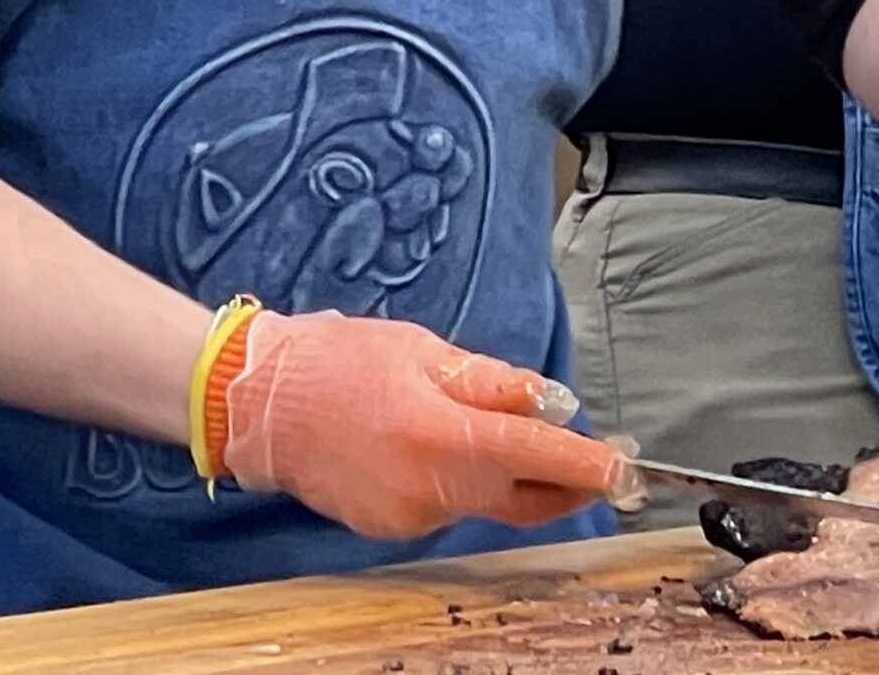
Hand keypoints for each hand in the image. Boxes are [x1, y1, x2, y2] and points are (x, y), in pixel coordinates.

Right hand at [220, 311, 630, 537]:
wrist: (255, 401)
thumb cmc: (334, 360)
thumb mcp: (423, 351)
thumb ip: (492, 384)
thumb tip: (549, 403)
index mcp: (442, 434)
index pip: (538, 458)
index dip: (588, 465)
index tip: (623, 466)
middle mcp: (429, 488)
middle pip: (522, 498)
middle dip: (563, 483)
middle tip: (595, 460)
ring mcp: (408, 515)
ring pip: (484, 502)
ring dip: (504, 475)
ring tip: (488, 425)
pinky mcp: (388, 527)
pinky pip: (446, 506)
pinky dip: (461, 482)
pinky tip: (437, 445)